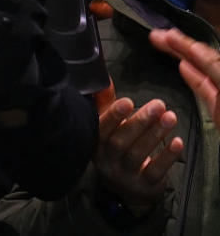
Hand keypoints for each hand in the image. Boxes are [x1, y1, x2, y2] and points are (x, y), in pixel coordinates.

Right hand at [92, 96, 182, 216]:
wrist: (128, 191)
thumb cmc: (117, 151)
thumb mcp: (108, 130)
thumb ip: (106, 105)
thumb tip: (106, 80)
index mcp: (95, 144)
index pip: (100, 129)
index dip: (113, 115)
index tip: (128, 101)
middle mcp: (106, 161)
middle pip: (120, 141)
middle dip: (140, 121)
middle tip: (159, 104)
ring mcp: (125, 175)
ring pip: (138, 154)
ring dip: (155, 134)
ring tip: (170, 116)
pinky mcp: (144, 186)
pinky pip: (155, 171)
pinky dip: (166, 156)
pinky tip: (177, 142)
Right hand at [150, 28, 219, 122]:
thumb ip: (207, 86)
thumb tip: (188, 67)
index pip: (210, 58)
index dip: (187, 45)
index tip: (166, 34)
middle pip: (206, 60)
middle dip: (182, 46)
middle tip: (157, 35)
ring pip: (205, 73)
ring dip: (184, 57)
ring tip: (164, 44)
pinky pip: (207, 89)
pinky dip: (195, 77)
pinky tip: (183, 68)